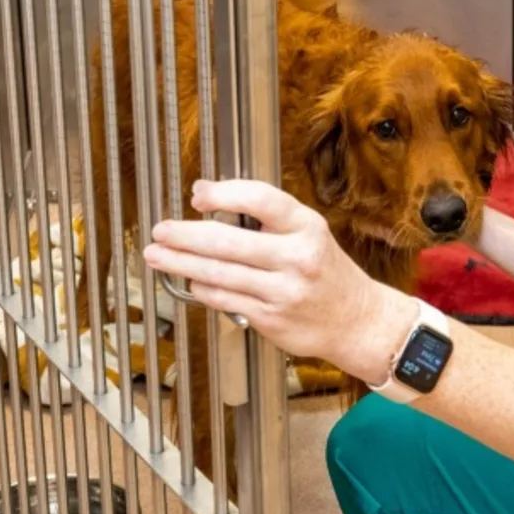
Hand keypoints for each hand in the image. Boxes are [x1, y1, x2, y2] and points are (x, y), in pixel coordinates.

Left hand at [142, 178, 416, 386]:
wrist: (355, 319)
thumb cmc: (325, 271)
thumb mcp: (309, 232)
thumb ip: (267, 217)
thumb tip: (208, 198)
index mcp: (307, 227)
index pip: (262, 200)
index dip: (225, 194)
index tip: (198, 195)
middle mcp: (297, 257)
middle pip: (229, 241)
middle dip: (185, 235)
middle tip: (161, 230)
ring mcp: (283, 291)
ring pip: (219, 274)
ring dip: (182, 263)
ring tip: (158, 255)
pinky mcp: (272, 318)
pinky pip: (225, 299)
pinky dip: (202, 288)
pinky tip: (190, 280)